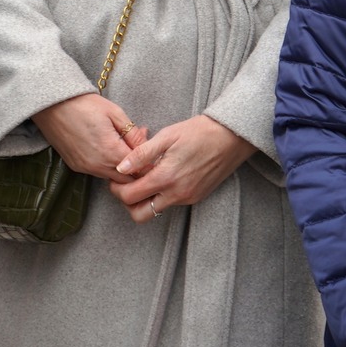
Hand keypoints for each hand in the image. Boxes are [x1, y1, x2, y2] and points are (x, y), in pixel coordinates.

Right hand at [31, 94, 146, 180]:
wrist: (53, 104)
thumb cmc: (84, 104)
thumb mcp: (115, 113)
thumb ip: (133, 134)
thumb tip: (147, 146)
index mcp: (111, 152)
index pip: (139, 170)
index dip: (149, 163)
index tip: (154, 155)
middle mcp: (98, 165)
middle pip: (127, 180)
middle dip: (137, 170)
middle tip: (143, 155)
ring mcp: (86, 168)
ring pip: (112, 177)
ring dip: (122, 169)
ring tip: (124, 148)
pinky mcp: (76, 166)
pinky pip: (98, 172)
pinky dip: (107, 166)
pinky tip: (107, 149)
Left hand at [107, 115, 254, 223]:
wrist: (230, 137)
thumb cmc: (198, 132)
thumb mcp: (167, 137)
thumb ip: (141, 154)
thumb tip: (120, 168)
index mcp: (166, 178)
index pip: (130, 197)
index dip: (117, 189)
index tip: (115, 178)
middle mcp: (177, 194)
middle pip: (140, 215)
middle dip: (128, 202)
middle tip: (125, 185)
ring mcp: (188, 198)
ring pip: (156, 211)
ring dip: (144, 200)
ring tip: (143, 179)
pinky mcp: (196, 197)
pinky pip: (171, 203)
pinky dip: (161, 195)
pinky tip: (161, 177)